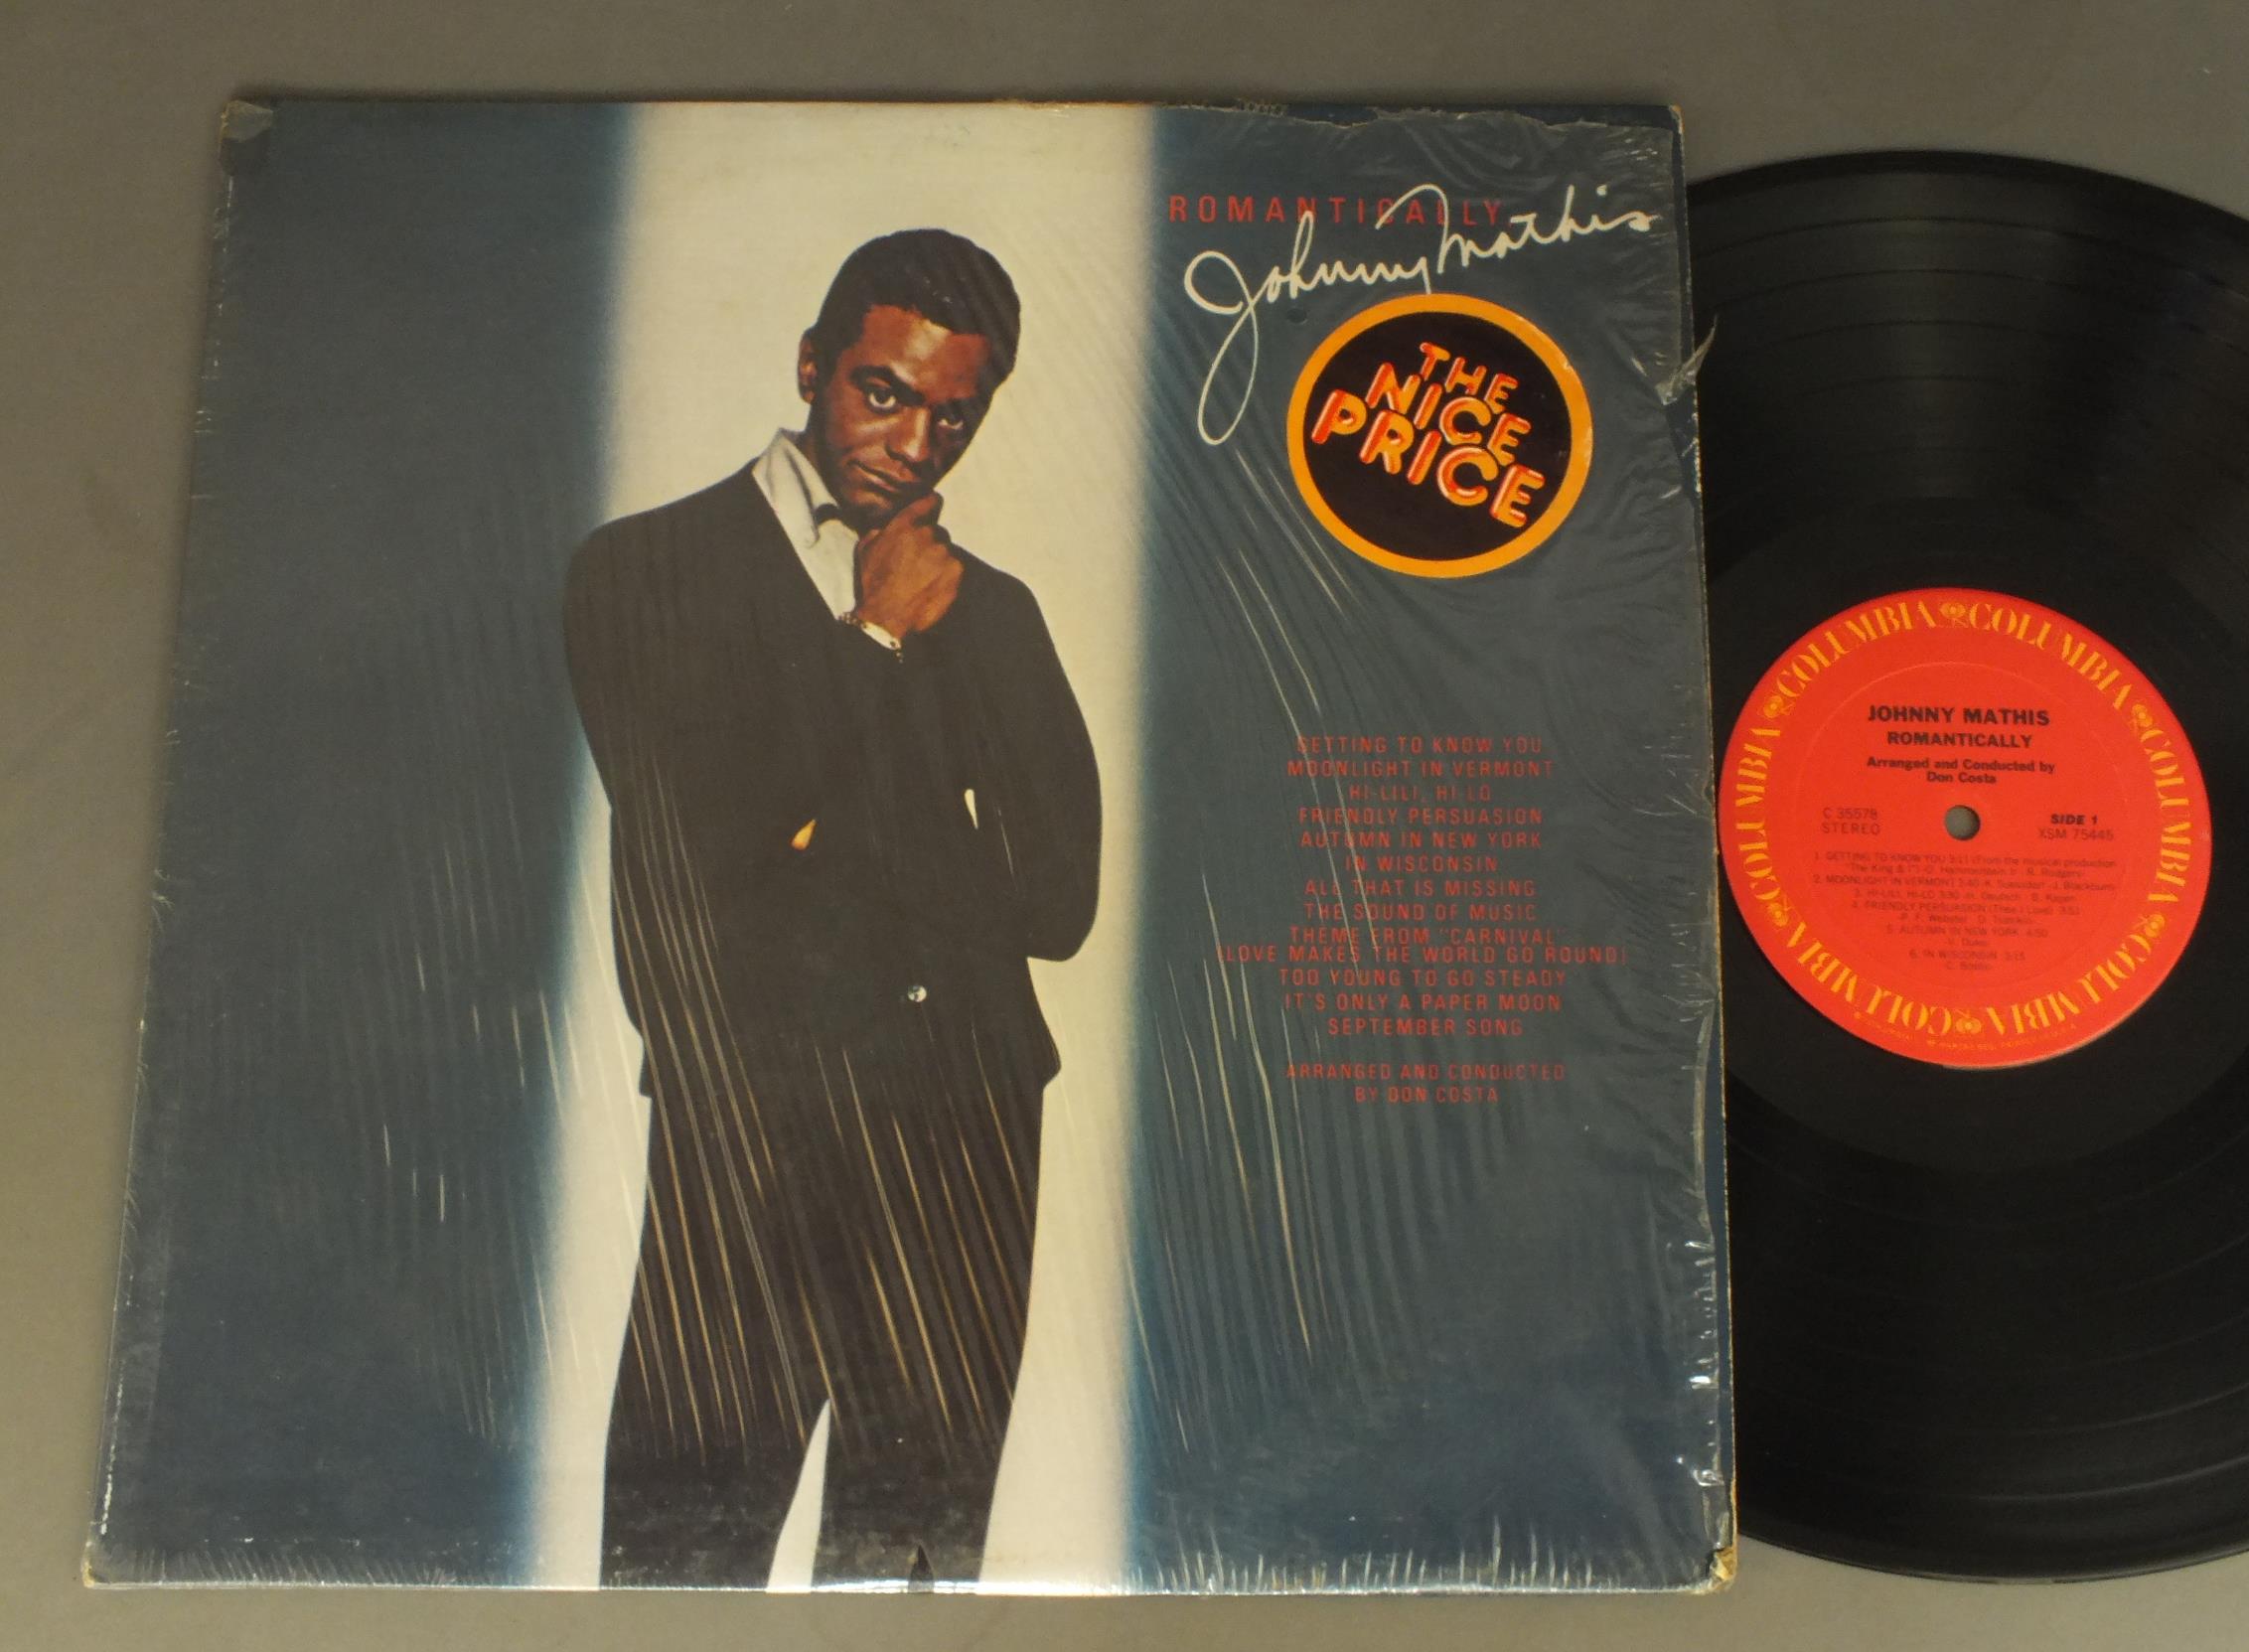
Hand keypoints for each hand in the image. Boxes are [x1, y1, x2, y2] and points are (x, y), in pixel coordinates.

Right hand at [853, 494, 961, 635]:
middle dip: (929, 543)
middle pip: (937, 532)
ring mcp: (944, 552)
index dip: (931, 504)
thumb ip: (881, 531)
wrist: (887, 615)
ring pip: (946, 550)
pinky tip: (932, 585)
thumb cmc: (874, 584)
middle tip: (917, 562)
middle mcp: (927, 534)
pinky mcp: (956, 571)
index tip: (934, 505)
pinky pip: (955, 567)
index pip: (928, 502)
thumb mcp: (866, 549)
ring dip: (938, 560)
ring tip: (923, 578)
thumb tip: (888, 527)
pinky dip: (947, 574)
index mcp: (905, 525)